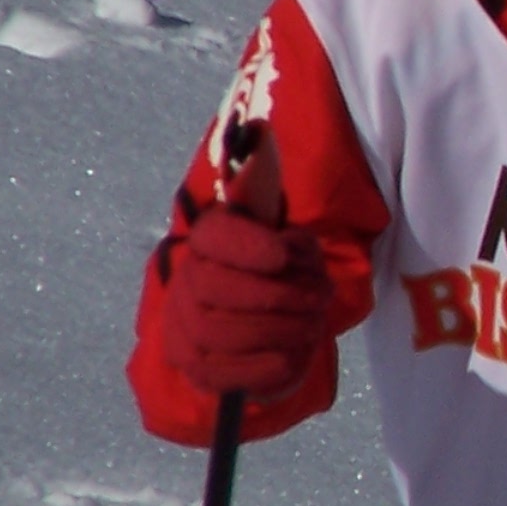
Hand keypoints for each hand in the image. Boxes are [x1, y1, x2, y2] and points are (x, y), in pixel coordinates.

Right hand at [160, 131, 329, 397]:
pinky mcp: (199, 369)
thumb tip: (260, 131)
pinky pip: (227, 375)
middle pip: (223, 291)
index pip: (216, 238)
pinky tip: (293, 353)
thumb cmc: (274, 262)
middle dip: (281, 295)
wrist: (260, 316)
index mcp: (208, 240)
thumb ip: (267, 180)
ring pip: (226, 332)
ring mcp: (186, 329)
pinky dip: (268, 366)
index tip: (286, 254)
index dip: (250, 247)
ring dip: (281, 329)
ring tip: (312, 322)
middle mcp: (187, 282)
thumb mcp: (276, 219)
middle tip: (320, 295)